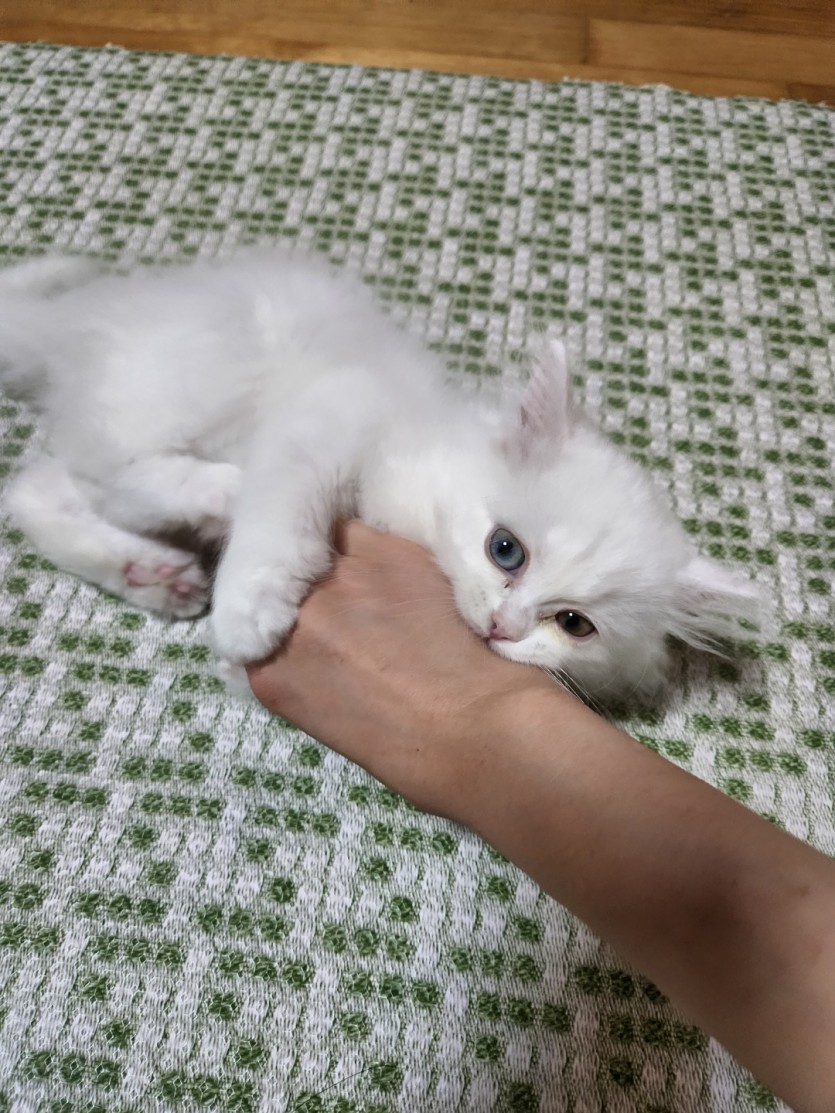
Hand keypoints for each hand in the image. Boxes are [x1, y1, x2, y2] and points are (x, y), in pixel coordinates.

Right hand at [246, 520, 553, 816]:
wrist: (475, 726)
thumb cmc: (412, 752)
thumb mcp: (332, 720)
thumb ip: (311, 673)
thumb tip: (326, 644)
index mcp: (271, 673)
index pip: (259, 623)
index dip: (286, 616)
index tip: (312, 623)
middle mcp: (293, 617)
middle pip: (288, 580)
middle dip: (313, 589)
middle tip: (352, 607)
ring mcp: (336, 579)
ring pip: (324, 548)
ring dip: (343, 563)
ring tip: (378, 587)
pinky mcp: (383, 550)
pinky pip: (364, 535)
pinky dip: (377, 550)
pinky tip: (402, 572)